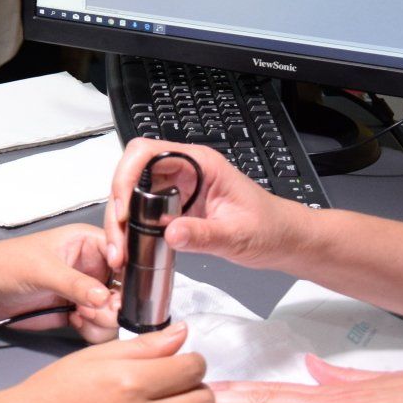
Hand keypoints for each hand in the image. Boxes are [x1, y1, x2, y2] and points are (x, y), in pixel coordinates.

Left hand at [0, 223, 118, 341]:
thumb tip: (105, 297)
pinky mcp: (80, 312)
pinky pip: (101, 326)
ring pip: (116, 310)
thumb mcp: (40, 269)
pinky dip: (94, 330)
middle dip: (117, 303)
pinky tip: (74, 322)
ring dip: (105, 319)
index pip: (124, 251)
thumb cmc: (4, 263)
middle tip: (97, 310)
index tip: (121, 289)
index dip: (130, 270)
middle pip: (126, 287)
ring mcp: (88, 291)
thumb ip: (73, 283)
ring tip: (81, 315)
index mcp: (87, 241)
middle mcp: (93, 266)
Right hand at [103, 138, 306, 272]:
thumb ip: (205, 235)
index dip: (126, 175)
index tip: (123, 208)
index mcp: (199, 163)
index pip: (147, 152)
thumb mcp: (238, 235)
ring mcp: (178, 188)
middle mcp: (184, 170)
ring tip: (120, 250)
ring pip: (133, 193)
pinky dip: (131, 228)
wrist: (285, 241)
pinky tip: (131, 248)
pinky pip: (143, 210)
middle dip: (117, 204)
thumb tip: (169, 233)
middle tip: (117, 240)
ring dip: (120, 219)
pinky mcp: (175, 206)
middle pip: (132, 174)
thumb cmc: (271, 229)